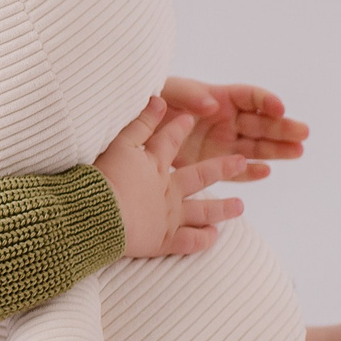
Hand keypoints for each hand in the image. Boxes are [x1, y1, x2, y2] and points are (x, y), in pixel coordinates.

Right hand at [96, 96, 250, 258]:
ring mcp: (169, 215)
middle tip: (240, 161)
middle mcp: (168, 189)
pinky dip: (204, 238)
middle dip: (221, 168)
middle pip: (199, 176)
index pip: (170, 141)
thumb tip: (159, 100)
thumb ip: (139, 123)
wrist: (100, 214)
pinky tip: (213, 235)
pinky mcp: (164, 240)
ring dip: (222, 208)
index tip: (190, 119)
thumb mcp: (118, 144)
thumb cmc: (103, 179)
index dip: (179, 128)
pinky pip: (190, 241)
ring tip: (239, 205)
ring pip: (202, 210)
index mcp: (154, 165)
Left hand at [159, 77, 307, 180]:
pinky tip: (266, 172)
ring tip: (298, 152)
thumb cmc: (151, 103)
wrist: (134, 132)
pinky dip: (249, 171)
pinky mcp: (213, 164)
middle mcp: (226, 120)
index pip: (251, 98)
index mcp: (219, 98)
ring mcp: (222, 143)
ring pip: (255, 146)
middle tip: (303, 133)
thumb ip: (187, 94)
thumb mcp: (166, 91)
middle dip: (282, 127)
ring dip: (276, 149)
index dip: (267, 101)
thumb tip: (211, 104)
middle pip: (261, 123)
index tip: (280, 108)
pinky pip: (236, 169)